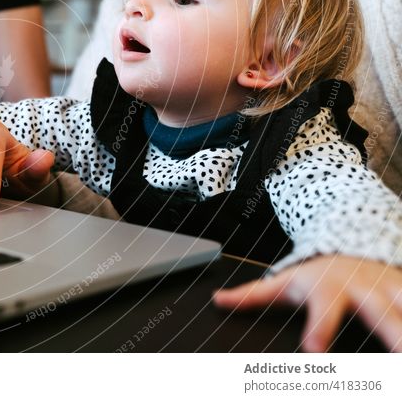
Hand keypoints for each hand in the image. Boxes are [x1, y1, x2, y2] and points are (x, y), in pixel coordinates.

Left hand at [213, 255, 401, 351]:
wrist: (352, 240)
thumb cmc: (316, 273)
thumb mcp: (285, 280)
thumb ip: (252, 295)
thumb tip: (217, 300)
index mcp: (328, 289)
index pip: (321, 310)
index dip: (318, 329)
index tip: (315, 351)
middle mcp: (365, 290)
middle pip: (381, 316)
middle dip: (395, 338)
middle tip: (399, 361)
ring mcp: (394, 290)